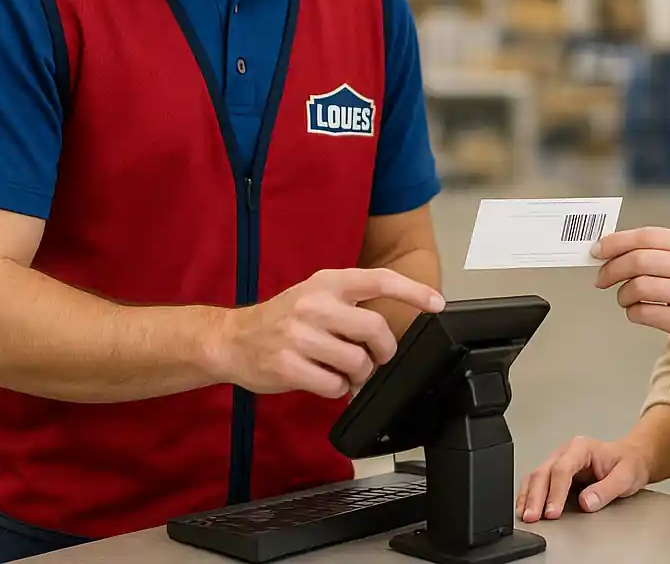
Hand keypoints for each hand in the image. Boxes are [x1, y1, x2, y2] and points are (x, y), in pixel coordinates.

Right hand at [210, 269, 444, 398]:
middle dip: (384, 350)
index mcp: (328, 282)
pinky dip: (337, 389)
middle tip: (377, 358)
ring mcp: (300, 335)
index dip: (413, 291)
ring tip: (344, 371)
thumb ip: (351, 307)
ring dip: (359, 374)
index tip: (438, 303)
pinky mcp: (288, 366)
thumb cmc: (283, 318)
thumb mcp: (317, 296)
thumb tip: (391, 332)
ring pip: (357, 362)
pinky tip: (324, 380)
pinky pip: (334, 385)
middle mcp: (316, 304)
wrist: (232, 339)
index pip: (380, 279)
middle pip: (375, 328)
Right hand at [516, 436, 650, 521]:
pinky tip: (525, 508)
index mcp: (581, 448)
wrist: (630, 459)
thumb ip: (606, 490)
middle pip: (544, 472)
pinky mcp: (555, 472)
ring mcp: (558, 461)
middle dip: (536, 496)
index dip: (556, 492)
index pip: (562, 469)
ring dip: (528, 496)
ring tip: (525, 516)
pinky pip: (537, 482)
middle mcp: (566, 452)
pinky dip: (528, 495)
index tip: (552, 512)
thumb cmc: (627, 464)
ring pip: (536, 476)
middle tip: (532, 517)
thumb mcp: (625, 477)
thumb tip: (586, 502)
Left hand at [593, 227, 669, 368]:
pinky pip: (645, 312)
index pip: (649, 236)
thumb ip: (662, 254)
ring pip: (639, 286)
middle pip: (640, 260)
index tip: (598, 250)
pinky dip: (632, 312)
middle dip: (612, 268)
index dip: (617, 241)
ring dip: (622, 293)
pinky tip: (638, 312)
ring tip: (625, 298)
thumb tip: (613, 249)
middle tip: (602, 278)